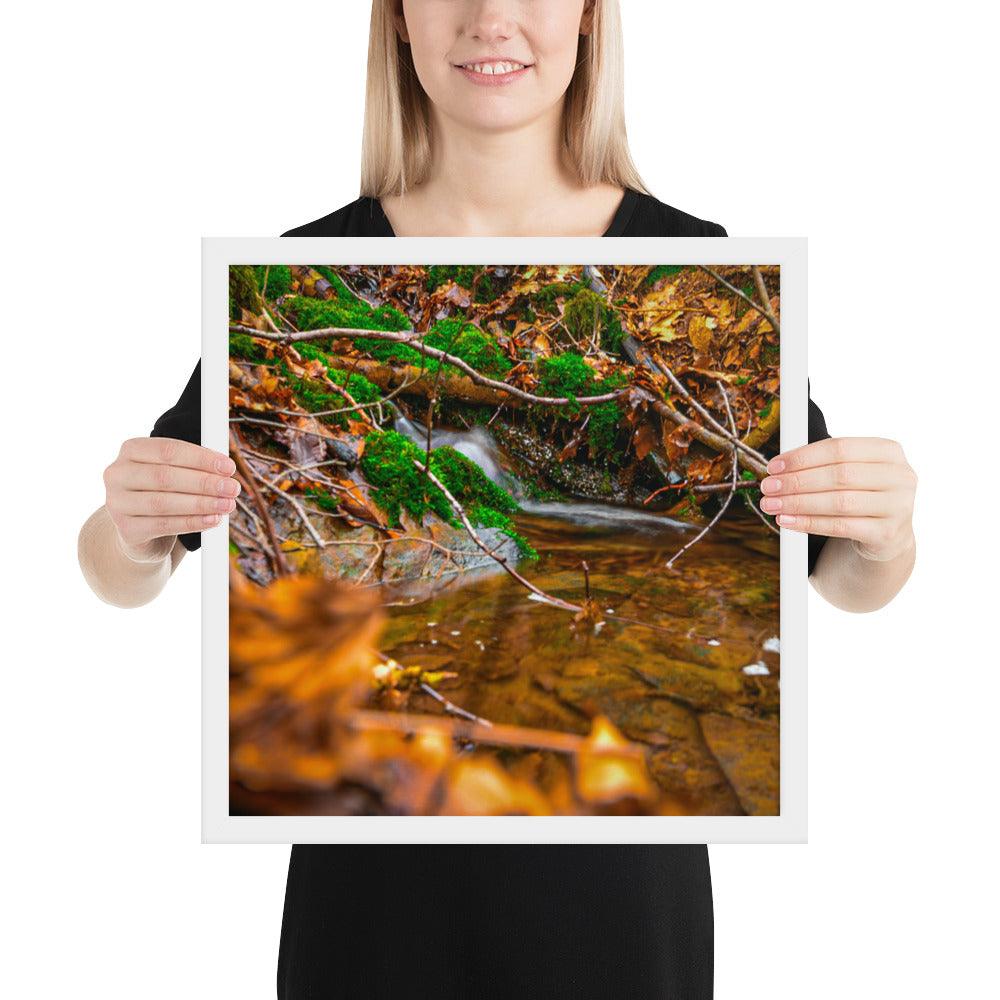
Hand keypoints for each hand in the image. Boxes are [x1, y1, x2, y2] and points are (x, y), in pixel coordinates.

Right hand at [104, 437, 240, 559]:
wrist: (141, 530)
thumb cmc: (163, 492)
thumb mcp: (174, 472)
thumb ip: (195, 466)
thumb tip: (226, 469)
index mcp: (131, 450)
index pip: (168, 450)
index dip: (201, 458)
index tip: (228, 467)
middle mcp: (118, 474)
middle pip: (165, 476)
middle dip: (204, 482)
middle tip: (232, 488)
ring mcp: (117, 503)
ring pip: (164, 503)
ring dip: (201, 504)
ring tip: (227, 505)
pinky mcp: (126, 529)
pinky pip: (164, 525)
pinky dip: (192, 522)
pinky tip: (212, 520)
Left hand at [758, 437, 916, 560]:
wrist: (887, 535)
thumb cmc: (861, 496)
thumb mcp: (851, 473)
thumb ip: (823, 464)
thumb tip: (778, 468)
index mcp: (889, 451)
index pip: (840, 448)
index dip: (803, 456)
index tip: (774, 466)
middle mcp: (900, 476)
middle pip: (839, 475)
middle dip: (797, 481)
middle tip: (768, 487)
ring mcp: (898, 506)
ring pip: (839, 502)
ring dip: (798, 503)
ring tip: (772, 505)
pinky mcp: (888, 533)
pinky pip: (841, 527)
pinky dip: (809, 523)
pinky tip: (787, 521)